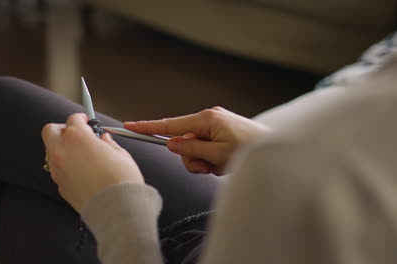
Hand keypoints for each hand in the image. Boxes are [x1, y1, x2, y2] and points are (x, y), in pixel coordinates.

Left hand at [41, 113, 143, 212]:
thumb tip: (104, 140)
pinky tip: (83, 172)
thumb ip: (108, 143)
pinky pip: (59, 170)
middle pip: (50, 131)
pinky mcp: (60, 186)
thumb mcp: (120, 154)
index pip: (73, 119)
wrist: (116, 208)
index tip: (87, 122)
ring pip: (52, 151)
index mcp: (77, 138)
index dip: (81, 119)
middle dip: (63, 129)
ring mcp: (58, 170)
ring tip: (82, 155)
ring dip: (63, 149)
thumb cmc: (121, 180)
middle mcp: (62, 151)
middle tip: (78, 134)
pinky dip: (67, 167)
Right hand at [124, 107, 270, 174]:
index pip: (170, 125)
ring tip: (221, 165)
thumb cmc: (253, 150)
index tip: (130, 126)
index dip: (148, 127)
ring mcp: (217, 126)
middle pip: (183, 142)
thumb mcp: (218, 154)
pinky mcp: (222, 134)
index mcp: (207, 119)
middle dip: (192, 158)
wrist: (278, 151)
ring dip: (203, 162)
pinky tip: (225, 162)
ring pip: (194, 149)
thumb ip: (192, 150)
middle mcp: (210, 119)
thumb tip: (172, 144)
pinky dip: (212, 160)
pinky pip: (206, 149)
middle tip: (208, 166)